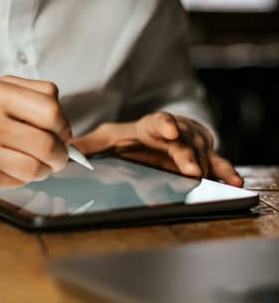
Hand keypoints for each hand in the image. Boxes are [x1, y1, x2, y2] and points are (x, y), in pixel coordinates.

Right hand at [0, 76, 70, 190]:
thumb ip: (31, 99)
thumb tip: (65, 128)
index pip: (51, 108)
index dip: (64, 125)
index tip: (62, 133)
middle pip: (49, 142)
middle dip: (61, 154)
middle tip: (58, 156)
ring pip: (38, 167)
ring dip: (45, 170)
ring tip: (35, 163)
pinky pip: (20, 181)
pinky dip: (24, 178)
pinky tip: (11, 168)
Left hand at [73, 112, 243, 186]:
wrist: (150, 138)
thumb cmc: (129, 138)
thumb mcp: (108, 139)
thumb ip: (91, 145)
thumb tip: (68, 150)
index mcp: (150, 126)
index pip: (158, 121)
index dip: (165, 125)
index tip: (170, 131)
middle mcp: (175, 132)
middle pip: (184, 141)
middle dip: (187, 154)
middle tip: (190, 169)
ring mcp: (191, 144)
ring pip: (203, 151)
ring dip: (207, 164)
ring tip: (213, 177)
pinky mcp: (202, 156)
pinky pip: (216, 162)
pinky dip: (225, 170)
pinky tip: (233, 181)